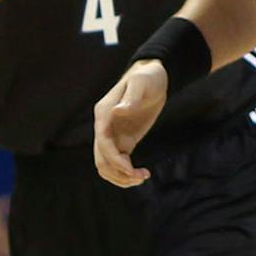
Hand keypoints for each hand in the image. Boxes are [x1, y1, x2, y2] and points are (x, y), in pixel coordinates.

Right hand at [94, 61, 168, 186]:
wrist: (154, 78)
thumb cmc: (147, 77)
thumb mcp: (141, 83)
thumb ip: (131, 97)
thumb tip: (118, 111)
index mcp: (104, 113)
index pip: (102, 143)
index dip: (115, 160)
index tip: (132, 170)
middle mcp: (104, 126)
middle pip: (101, 159)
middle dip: (118, 173)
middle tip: (140, 177)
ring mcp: (113, 135)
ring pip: (107, 165)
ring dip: (120, 177)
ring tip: (142, 177)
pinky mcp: (123, 141)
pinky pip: (118, 163)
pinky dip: (126, 173)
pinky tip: (142, 173)